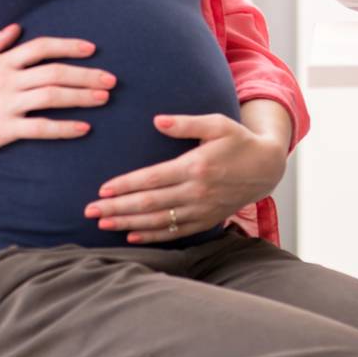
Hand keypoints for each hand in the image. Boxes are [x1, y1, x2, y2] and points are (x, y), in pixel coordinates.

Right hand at [0, 24, 113, 162]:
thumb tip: (17, 27)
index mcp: (2, 63)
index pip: (41, 47)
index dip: (68, 46)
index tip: (92, 49)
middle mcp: (8, 81)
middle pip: (53, 72)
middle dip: (85, 74)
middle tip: (111, 79)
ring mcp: (7, 105)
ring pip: (51, 97)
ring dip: (80, 97)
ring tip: (104, 98)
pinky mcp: (5, 129)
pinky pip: (40, 128)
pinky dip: (63, 128)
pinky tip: (84, 128)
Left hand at [85, 113, 286, 242]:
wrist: (266, 167)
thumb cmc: (238, 141)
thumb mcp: (217, 124)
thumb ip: (186, 123)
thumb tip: (157, 121)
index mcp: (196, 166)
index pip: (153, 178)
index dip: (126, 185)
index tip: (102, 189)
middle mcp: (197, 191)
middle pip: (150, 203)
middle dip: (118, 208)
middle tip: (90, 211)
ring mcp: (202, 209)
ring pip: (159, 220)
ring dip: (129, 223)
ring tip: (103, 224)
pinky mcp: (207, 219)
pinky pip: (175, 232)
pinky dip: (152, 235)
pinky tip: (131, 235)